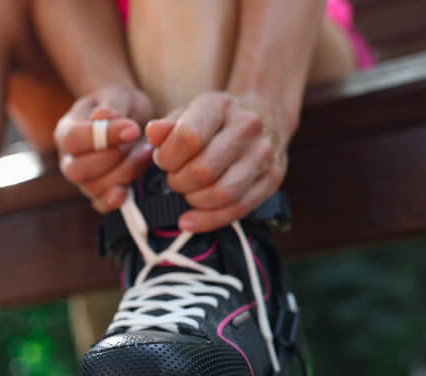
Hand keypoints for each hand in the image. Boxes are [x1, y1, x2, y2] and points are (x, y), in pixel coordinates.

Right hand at [54, 83, 154, 212]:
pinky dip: (114, 199)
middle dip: (112, 158)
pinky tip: (127, 191)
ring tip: (145, 153)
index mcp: (66, 131)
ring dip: (123, 173)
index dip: (102, 136)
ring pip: (93, 187)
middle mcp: (69, 159)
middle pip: (77, 169)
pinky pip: (101, 204)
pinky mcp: (99, 193)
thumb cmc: (121, 106)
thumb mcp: (119, 94)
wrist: (130, 120)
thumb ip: (112, 104)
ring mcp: (82, 179)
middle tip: (137, 142)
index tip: (132, 128)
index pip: (73, 139)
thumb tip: (102, 116)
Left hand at [145, 91, 290, 232]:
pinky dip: (209, 220)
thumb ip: (166, 128)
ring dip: (195, 201)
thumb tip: (153, 132)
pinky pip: (238, 209)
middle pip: (203, 171)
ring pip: (222, 194)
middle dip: (179, 182)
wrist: (263, 116)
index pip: (188, 138)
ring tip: (188, 192)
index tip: (164, 162)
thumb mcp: (186, 115)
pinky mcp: (272, 178)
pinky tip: (191, 219)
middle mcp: (247, 127)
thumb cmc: (213, 122)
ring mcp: (263, 154)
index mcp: (221, 106)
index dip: (167, 158)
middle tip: (176, 179)